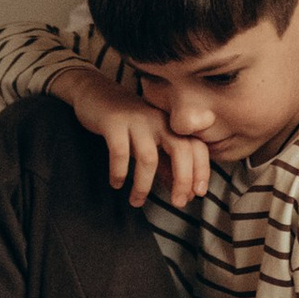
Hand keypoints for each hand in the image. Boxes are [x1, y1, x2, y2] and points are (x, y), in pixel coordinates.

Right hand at [59, 64, 210, 209]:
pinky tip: (116, 184)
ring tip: (136, 202)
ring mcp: (137, 121)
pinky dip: (119, 172)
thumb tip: (183, 193)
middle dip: (182, 180)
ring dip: (144, 185)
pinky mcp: (114, 123)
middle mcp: (158, 121)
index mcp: (171, 126)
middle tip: (177, 204)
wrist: (97, 93)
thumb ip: (167, 166)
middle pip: (180, 150)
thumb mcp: (151, 142)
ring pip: (149, 157)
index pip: (196, 147)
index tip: (197, 194)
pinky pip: (120, 152)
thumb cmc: (128, 123)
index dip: (201, 170)